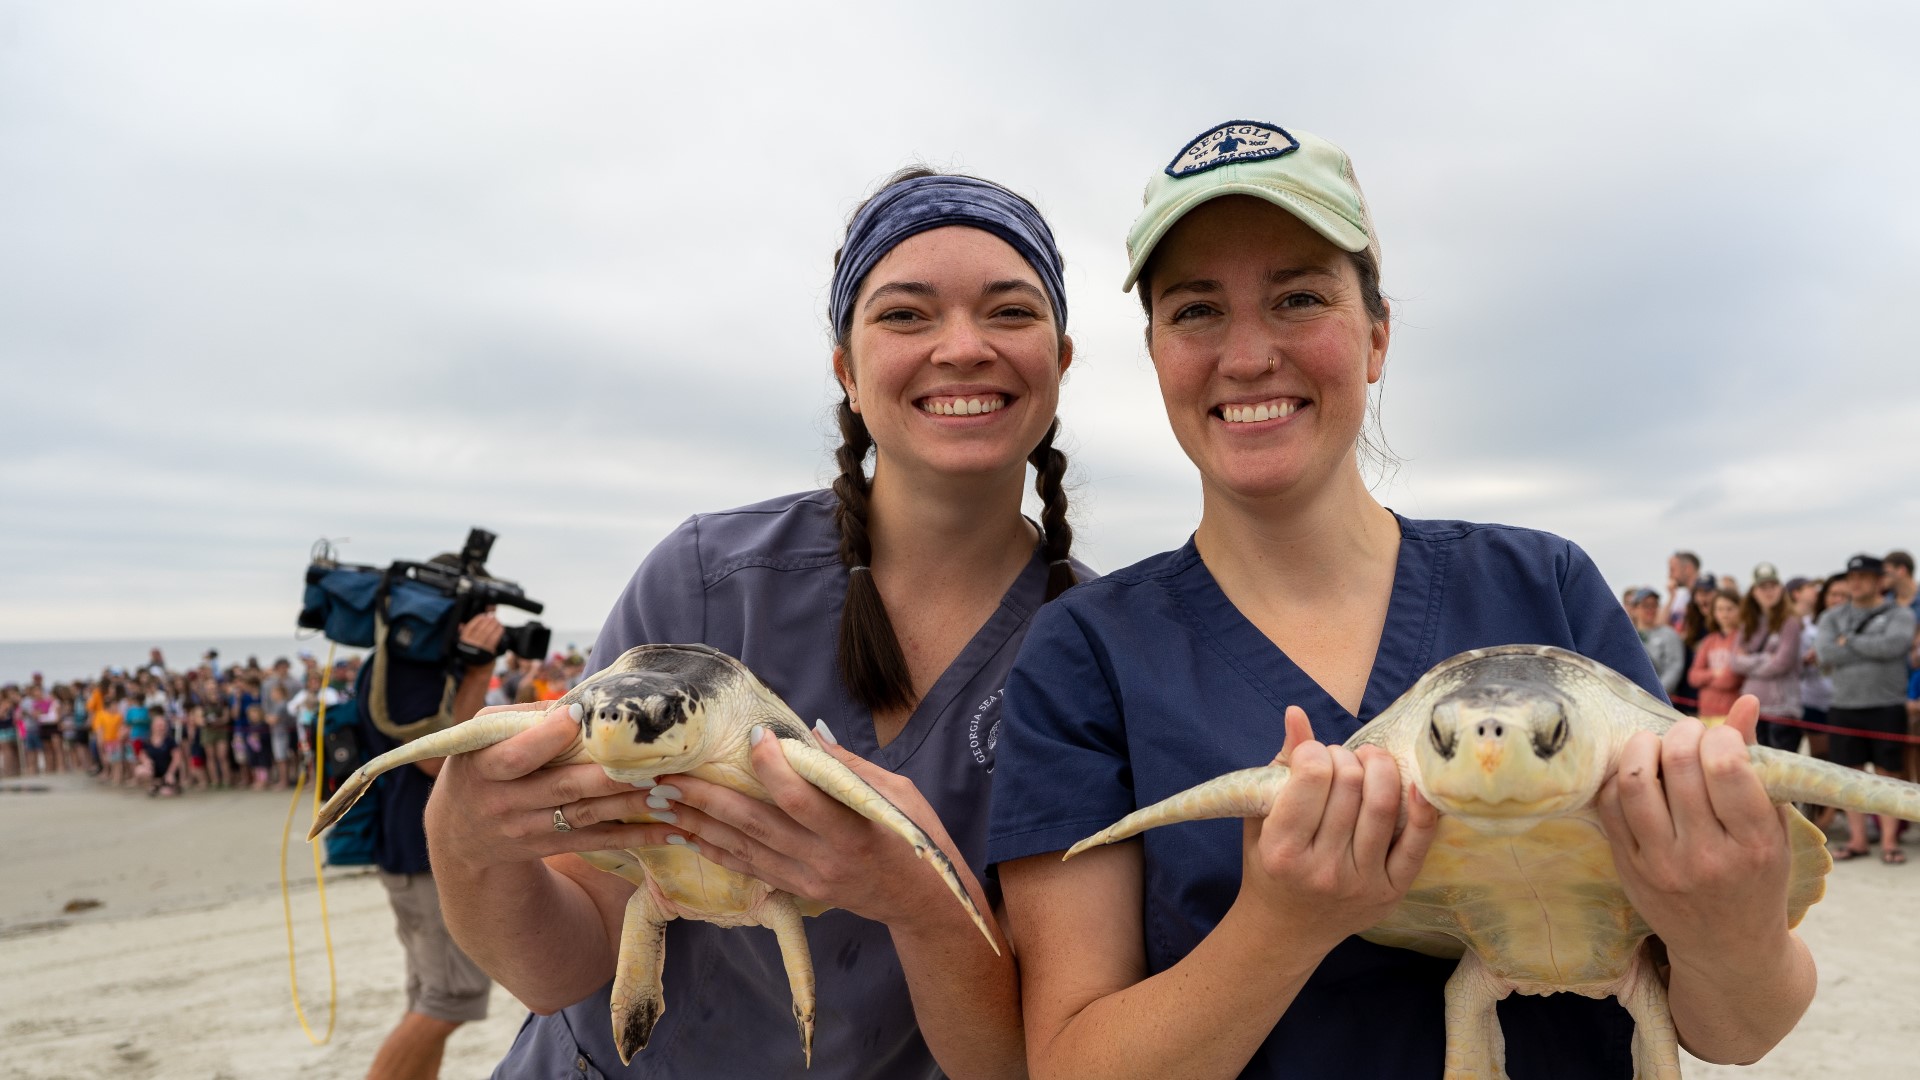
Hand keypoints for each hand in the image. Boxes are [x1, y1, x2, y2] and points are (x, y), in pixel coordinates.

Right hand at [424, 702, 689, 874]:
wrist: (458, 834)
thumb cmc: (480, 767)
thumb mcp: (483, 739)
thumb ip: (523, 719)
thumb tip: (580, 703)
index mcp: (485, 767)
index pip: (517, 755)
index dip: (548, 737)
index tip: (580, 717)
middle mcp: (506, 801)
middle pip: (564, 787)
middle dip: (609, 776)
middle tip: (652, 763)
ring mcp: (528, 828)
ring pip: (587, 815)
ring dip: (631, 804)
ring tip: (670, 791)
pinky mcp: (549, 846)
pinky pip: (595, 840)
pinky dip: (632, 836)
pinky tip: (666, 828)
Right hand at [458, 612, 505, 659]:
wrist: (476, 672)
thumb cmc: (471, 657)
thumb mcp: (465, 646)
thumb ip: (463, 635)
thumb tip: (461, 624)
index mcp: (463, 641)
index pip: (470, 626)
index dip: (478, 619)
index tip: (484, 615)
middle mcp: (470, 644)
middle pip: (480, 628)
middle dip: (488, 620)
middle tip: (492, 616)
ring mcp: (479, 648)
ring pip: (488, 632)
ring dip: (494, 624)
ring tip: (497, 621)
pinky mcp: (488, 652)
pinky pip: (494, 639)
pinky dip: (498, 632)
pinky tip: (500, 628)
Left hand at [652, 723, 964, 931]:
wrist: (920, 901)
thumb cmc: (915, 837)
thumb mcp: (898, 793)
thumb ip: (848, 767)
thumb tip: (807, 733)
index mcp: (852, 831)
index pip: (801, 798)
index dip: (772, 765)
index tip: (753, 734)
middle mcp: (822, 859)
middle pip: (755, 823)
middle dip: (707, 796)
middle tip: (668, 773)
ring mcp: (806, 878)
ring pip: (742, 847)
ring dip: (698, 822)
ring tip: (661, 799)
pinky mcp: (796, 890)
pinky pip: (749, 867)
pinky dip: (716, 849)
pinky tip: (688, 833)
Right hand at [1234, 707, 1436, 954]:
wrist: (1286, 931)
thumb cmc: (1268, 867)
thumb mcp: (1260, 819)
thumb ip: (1279, 766)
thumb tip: (1297, 714)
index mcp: (1282, 849)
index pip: (1312, 777)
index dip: (1315, 751)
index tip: (1311, 755)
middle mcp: (1323, 869)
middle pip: (1351, 785)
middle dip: (1346, 757)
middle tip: (1339, 760)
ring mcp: (1361, 882)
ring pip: (1383, 805)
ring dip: (1380, 768)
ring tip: (1369, 762)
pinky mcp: (1392, 891)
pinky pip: (1416, 843)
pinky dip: (1422, 808)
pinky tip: (1416, 784)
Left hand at [1595, 696, 1792, 971]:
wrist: (1728, 949)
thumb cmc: (1755, 877)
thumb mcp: (1770, 828)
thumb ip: (1756, 765)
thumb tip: (1743, 702)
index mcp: (1755, 844)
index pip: (1726, 768)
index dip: (1717, 736)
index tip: (1718, 736)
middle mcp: (1708, 857)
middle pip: (1678, 766)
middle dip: (1680, 734)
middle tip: (1685, 734)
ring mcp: (1663, 866)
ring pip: (1634, 782)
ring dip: (1641, 747)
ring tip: (1655, 745)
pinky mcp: (1629, 870)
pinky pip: (1609, 807)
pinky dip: (1618, 777)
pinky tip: (1635, 773)